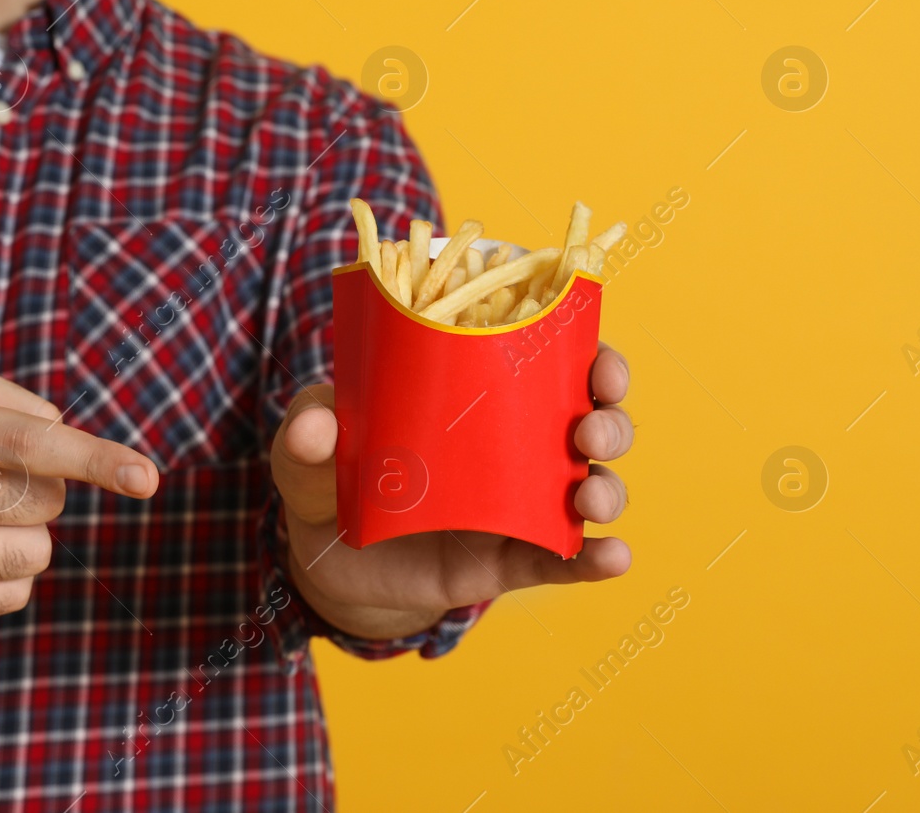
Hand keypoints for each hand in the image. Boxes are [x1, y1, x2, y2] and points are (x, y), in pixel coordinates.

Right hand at [0, 363, 159, 619]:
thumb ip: (20, 404)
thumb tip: (74, 448)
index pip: (31, 443)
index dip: (96, 459)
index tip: (147, 479)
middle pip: (46, 501)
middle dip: (40, 486)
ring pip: (36, 554)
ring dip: (26, 531)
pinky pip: (12, 596)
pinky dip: (8, 570)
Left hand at [269, 344, 633, 639]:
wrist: (326, 562)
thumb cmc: (329, 476)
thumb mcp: (308, 448)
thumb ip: (306, 433)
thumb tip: (314, 426)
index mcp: (477, 397)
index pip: (549, 364)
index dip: (588, 357)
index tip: (595, 358)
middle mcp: (513, 446)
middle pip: (590, 423)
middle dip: (609, 421)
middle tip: (589, 429)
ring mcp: (516, 506)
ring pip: (588, 489)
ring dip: (607, 488)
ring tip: (588, 495)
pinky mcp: (508, 561)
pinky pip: (561, 562)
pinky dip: (593, 561)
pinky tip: (613, 558)